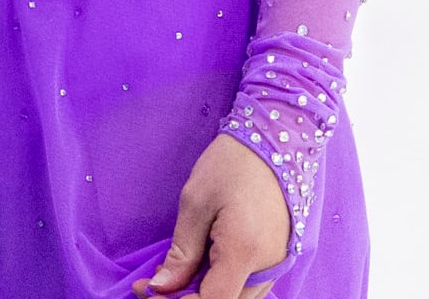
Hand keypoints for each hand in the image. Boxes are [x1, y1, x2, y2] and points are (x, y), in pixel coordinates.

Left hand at [137, 133, 289, 297]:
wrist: (274, 145)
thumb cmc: (230, 166)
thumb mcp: (195, 203)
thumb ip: (182, 251)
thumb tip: (163, 286)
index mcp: (244, 251)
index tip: (149, 290)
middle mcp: (268, 267)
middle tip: (152, 285)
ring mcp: (278, 265)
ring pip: (239, 298)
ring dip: (205, 295)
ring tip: (170, 279)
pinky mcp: (278, 259)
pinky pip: (249, 286)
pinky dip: (222, 285)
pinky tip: (198, 272)